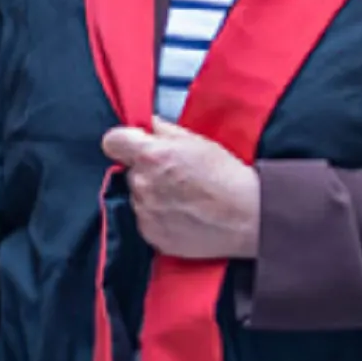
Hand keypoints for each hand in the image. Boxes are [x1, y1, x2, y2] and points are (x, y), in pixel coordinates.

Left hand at [101, 119, 259, 259]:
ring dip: (153, 195)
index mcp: (150, 155)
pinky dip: (159, 217)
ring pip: (138, 196)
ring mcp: (145, 212)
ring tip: (184, 199)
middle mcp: (141, 183)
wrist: (249, 217)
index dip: (124, 142)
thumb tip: (149, 125)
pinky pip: (146, 220)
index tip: (138, 147)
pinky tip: (184, 216)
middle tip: (175, 177)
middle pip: (130, 171)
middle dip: (147, 171)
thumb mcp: (198, 142)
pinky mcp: (152, 235)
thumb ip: (166, 131)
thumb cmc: (227, 176)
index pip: (112, 142)